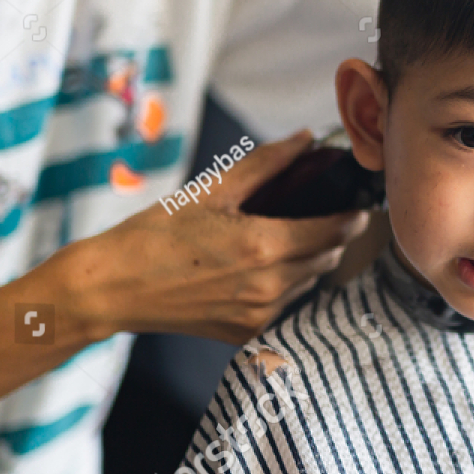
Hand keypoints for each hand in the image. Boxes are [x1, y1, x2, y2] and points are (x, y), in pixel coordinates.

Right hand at [57, 130, 369, 343]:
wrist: (112, 288)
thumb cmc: (155, 233)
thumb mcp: (212, 189)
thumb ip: (266, 164)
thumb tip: (304, 139)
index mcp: (264, 247)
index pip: (336, 232)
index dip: (354, 216)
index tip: (361, 204)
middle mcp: (269, 287)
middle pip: (327, 259)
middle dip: (333, 236)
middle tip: (325, 214)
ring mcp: (258, 315)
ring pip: (308, 284)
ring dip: (309, 262)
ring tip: (288, 237)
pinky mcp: (244, 334)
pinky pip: (283, 305)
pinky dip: (284, 284)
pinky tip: (261, 267)